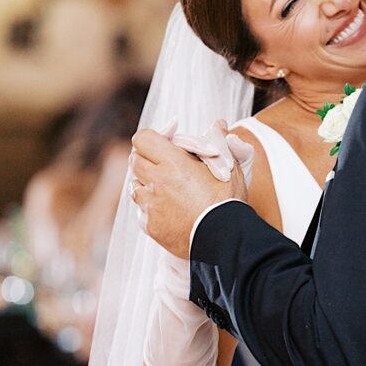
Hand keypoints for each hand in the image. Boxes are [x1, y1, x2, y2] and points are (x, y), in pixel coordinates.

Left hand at [131, 121, 248, 258]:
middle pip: (136, 161)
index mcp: (173, 164)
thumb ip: (220, 143)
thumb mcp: (230, 168)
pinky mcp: (151, 226)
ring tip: (168, 191)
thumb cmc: (229, 202)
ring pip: (135, 187)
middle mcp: (156, 183)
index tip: (167, 142)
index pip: (143, 139)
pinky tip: (170, 212)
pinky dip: (151, 209)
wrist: (226, 240)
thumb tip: (219, 124)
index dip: (154, 138)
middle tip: (168, 166)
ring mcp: (151, 206)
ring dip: (148, 185)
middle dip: (149, 160)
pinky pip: (142, 212)